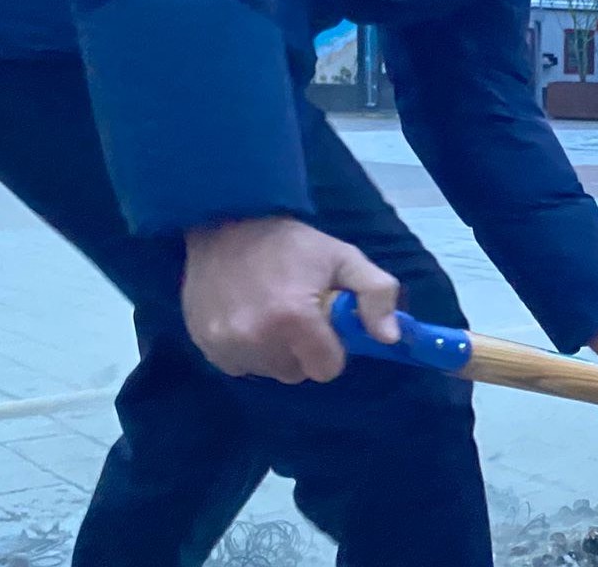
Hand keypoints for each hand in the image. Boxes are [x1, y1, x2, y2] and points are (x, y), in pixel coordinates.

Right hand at [182, 216, 399, 384]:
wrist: (225, 225)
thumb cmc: (291, 243)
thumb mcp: (343, 257)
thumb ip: (376, 295)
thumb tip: (392, 338)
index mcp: (293, 317)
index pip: (327, 369)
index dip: (332, 349)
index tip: (325, 325)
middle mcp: (256, 338)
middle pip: (297, 372)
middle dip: (304, 350)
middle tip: (298, 315)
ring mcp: (225, 345)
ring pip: (269, 371)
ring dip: (276, 352)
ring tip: (271, 314)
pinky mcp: (206, 346)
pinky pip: (241, 366)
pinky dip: (249, 351)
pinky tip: (248, 319)